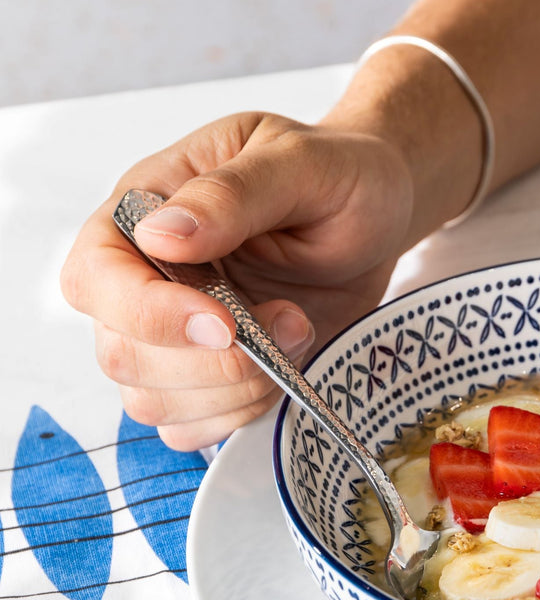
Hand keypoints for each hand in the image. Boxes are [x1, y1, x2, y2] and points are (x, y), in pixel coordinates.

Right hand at [61, 112, 412, 450]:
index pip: (96, 278)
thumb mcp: (297, 163)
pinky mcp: (211, 377)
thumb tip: (161, 236)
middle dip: (211, 364)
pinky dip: (239, 415)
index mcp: (145, 210)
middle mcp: (148, 279)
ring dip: (234, 392)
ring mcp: (175, 336)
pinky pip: (190, 428)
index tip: (224, 324)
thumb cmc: (337, 177)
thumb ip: (230, 196)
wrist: (376, 218)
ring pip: (153, 403)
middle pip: (122, 355)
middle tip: (289, 322)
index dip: (148, 315)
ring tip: (296, 335)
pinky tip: (283, 372)